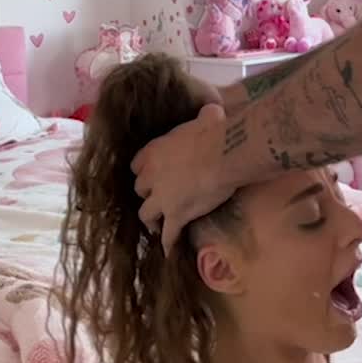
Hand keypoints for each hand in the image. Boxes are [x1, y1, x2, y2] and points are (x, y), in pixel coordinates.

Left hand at [132, 103, 236, 252]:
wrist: (224, 152)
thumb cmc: (216, 130)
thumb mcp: (206, 118)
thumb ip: (204, 117)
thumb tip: (214, 111)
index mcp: (154, 150)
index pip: (138, 166)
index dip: (146, 172)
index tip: (152, 176)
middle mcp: (151, 175)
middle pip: (139, 190)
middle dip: (147, 195)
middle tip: (158, 200)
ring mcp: (161, 198)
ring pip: (146, 214)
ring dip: (152, 220)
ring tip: (158, 226)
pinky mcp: (176, 216)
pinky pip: (168, 234)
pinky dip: (168, 243)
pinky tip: (169, 251)